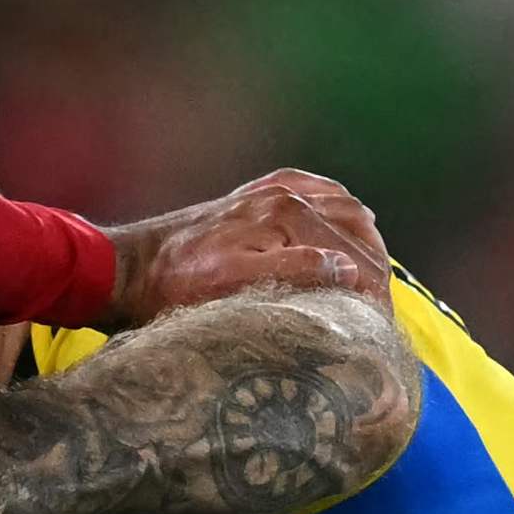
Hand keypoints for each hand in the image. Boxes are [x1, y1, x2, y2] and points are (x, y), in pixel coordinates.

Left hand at [115, 168, 393, 325]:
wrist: (131, 267)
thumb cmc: (176, 287)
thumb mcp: (231, 286)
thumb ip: (293, 272)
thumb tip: (347, 270)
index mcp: (286, 217)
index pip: (354, 257)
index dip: (374, 293)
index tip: (381, 323)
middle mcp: (286, 196)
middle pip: (357, 231)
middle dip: (377, 270)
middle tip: (383, 309)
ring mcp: (275, 190)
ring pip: (347, 208)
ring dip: (367, 240)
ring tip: (374, 278)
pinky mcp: (262, 192)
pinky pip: (320, 190)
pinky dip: (342, 207)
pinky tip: (348, 225)